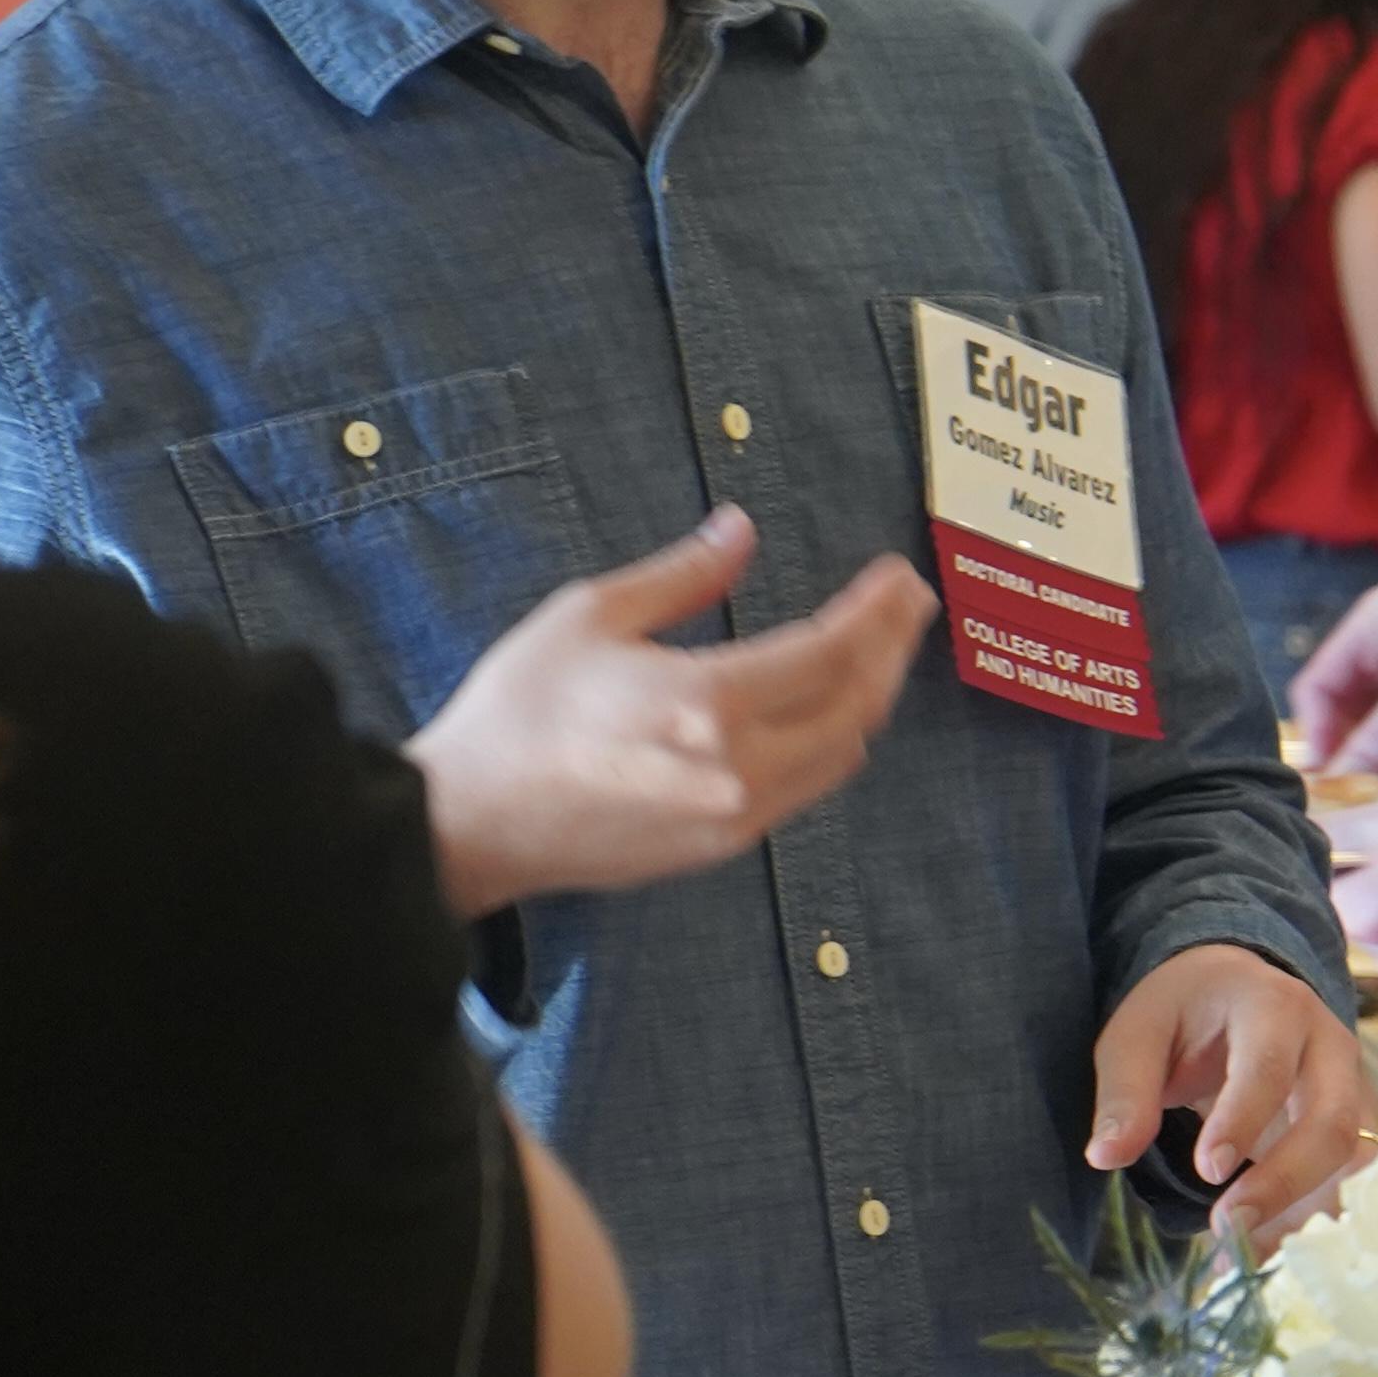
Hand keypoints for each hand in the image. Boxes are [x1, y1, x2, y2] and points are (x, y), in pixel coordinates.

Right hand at [409, 507, 935, 917]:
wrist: (467, 824)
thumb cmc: (517, 714)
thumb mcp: (590, 615)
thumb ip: (683, 574)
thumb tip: (742, 530)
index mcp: (707, 702)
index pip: (829, 650)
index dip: (876, 610)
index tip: (896, 576)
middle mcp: (738, 767)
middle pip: (856, 703)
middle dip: (892, 648)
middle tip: (910, 604)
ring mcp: (735, 815)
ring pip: (842, 753)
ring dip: (869, 696)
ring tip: (880, 647)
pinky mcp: (721, 845)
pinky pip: (807, 787)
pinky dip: (833, 740)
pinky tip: (828, 706)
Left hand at [1087, 941, 1375, 1254]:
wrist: (1237, 988)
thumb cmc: (1184, 1010)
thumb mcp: (1140, 1033)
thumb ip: (1126, 1092)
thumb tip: (1106, 1157)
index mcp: (1275, 1006)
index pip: (1270, 1067)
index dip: (1243, 1120)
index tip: (1207, 1171)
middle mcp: (1329, 1045)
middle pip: (1333, 1119)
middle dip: (1285, 1180)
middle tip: (1227, 1224)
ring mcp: (1353, 1088)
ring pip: (1354, 1158)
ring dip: (1305, 1213)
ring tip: (1241, 1251)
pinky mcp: (1353, 1128)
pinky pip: (1348, 1183)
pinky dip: (1308, 1223)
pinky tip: (1259, 1250)